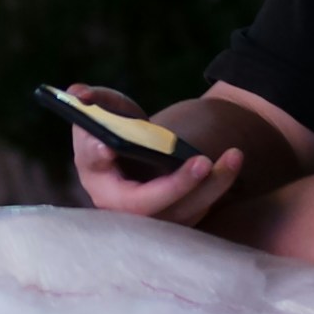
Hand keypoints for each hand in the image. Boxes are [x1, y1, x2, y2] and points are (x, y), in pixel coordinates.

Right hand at [63, 84, 237, 225]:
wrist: (150, 153)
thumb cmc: (124, 130)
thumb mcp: (110, 109)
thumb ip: (96, 100)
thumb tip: (78, 93)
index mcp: (95, 173)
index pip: (91, 164)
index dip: (96, 154)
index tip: (106, 144)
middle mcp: (118, 205)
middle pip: (145, 206)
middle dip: (175, 186)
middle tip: (202, 161)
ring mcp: (150, 219)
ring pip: (181, 212)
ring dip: (212, 186)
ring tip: (234, 155)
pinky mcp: (176, 220)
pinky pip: (199, 210)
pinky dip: (218, 187)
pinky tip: (232, 163)